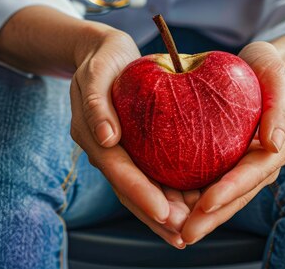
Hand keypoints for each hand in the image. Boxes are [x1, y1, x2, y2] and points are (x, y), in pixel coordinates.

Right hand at [69, 29, 196, 247]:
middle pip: (129, 189)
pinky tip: (192, 202)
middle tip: (183, 233)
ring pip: (140, 187)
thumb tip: (106, 139)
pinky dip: (168, 190)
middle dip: (155, 214)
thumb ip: (97, 104)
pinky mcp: (134, 146)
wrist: (102, 52)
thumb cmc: (102, 58)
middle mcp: (105, 149)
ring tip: (190, 230)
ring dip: (163, 211)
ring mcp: (119, 150)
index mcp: (92, 135)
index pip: (118, 170)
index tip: (164, 213)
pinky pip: (150, 172)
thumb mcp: (96, 72)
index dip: (140, 193)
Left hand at [181, 41, 284, 244]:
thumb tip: (276, 144)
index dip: (230, 191)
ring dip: (203, 217)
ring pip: (225, 197)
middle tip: (185, 234)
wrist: (260, 66)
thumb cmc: (268, 65)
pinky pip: (213, 183)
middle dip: (213, 217)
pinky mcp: (230, 161)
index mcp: (278, 146)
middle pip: (238, 195)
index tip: (205, 204)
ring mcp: (246, 165)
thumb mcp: (276, 73)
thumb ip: (280, 105)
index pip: (253, 174)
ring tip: (177, 232)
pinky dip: (196, 199)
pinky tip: (172, 208)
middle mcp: (263, 162)